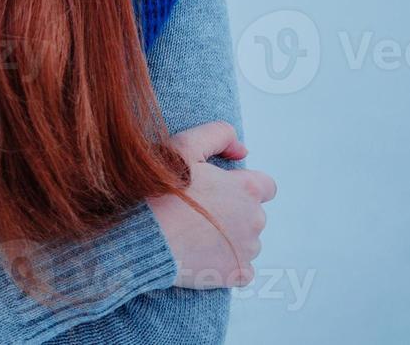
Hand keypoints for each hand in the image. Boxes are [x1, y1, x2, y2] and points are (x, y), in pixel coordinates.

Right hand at [146, 120, 275, 288]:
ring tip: (195, 235)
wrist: (143, 233)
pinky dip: (227, 265)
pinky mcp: (237, 273)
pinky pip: (242, 270)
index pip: (266, 186)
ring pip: (247, 243)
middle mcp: (255, 219)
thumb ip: (219, 134)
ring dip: (229, 240)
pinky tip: (202, 257)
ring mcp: (247, 250)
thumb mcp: (185, 146)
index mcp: (247, 188)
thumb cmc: (162, 189)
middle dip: (233, 214)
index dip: (242, 187)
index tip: (218, 192)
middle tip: (198, 213)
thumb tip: (242, 150)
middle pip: (254, 216)